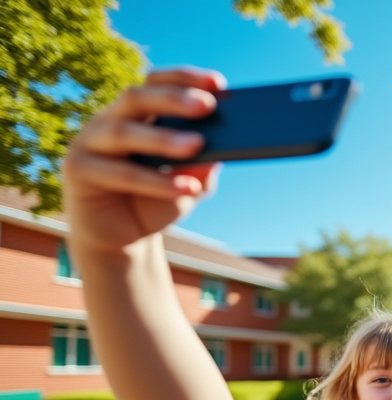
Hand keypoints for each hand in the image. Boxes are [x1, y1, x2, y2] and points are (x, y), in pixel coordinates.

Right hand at [62, 68, 221, 254]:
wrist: (122, 239)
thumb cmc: (156, 203)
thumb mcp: (190, 184)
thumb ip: (204, 166)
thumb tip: (224, 150)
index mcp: (136, 114)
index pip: (156, 82)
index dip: (184, 78)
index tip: (218, 83)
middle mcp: (108, 121)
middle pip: (136, 97)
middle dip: (173, 98)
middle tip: (208, 105)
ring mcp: (89, 143)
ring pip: (124, 132)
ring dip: (162, 138)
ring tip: (198, 144)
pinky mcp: (78, 170)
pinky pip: (122, 173)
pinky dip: (157, 181)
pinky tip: (187, 187)